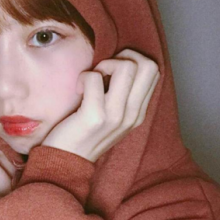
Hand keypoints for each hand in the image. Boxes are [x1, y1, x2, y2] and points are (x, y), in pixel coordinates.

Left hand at [42, 49, 159, 162]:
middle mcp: (133, 114)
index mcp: (138, 112)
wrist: (66, 162)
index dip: (132, 60)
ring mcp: (116, 116)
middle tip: (103, 71)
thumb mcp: (112, 116)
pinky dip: (84, 76)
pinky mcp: (95, 116)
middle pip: (148, 65)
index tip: (112, 71)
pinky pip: (94, 77)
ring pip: (127, 67)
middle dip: (124, 57)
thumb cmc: (84, 133)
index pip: (153, 71)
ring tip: (91, 80)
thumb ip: (121, 95)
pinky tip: (78, 90)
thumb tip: (118, 63)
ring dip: (104, 65)